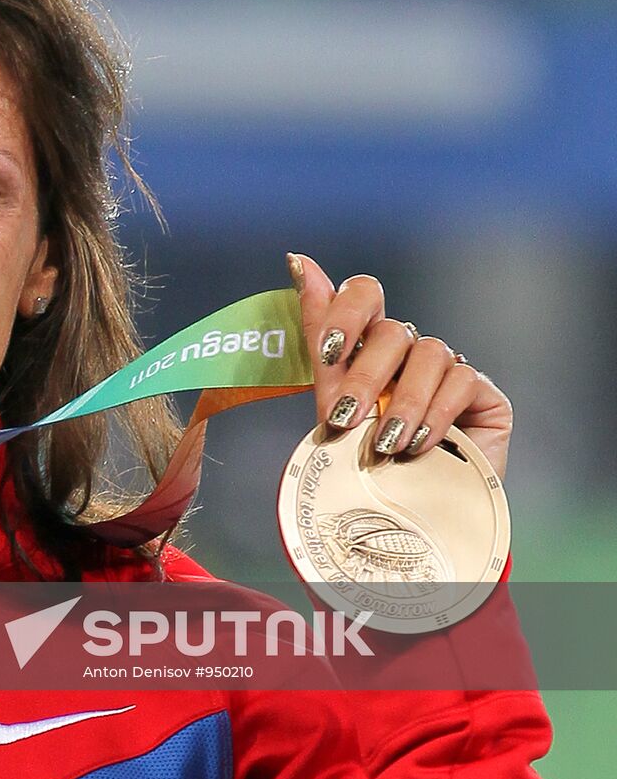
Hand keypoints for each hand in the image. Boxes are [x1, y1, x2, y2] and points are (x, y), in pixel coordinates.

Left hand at [288, 252, 512, 480]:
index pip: (364, 294)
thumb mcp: (330, 401)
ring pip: (427, 351)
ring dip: (400, 401)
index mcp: (367, 344)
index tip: (325, 349)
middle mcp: (408, 349)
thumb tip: (297, 259)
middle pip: (389, 328)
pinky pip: (460, 380)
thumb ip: (318, 335)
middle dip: (362, 375)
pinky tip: (417, 445)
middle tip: (344, 417)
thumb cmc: (362, 460)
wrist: (408, 519)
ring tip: (383, 443)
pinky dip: (434, 413)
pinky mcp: (482, 393)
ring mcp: (447, 367)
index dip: (344, 309)